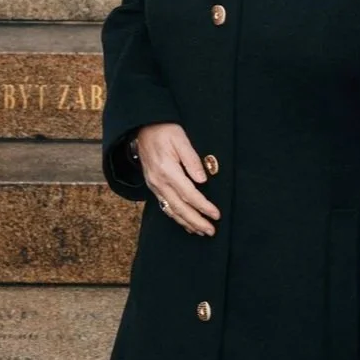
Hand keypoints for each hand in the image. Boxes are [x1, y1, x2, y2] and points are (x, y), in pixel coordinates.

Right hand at [134, 122, 218, 236]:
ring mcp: (154, 186)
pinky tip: (186, 223)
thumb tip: (203, 180)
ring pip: (171, 210)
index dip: (203, 206)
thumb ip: (192, 160)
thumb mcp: (181, 139)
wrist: (143, 128)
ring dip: (187, 223)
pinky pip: (165, 206)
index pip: (189, 194)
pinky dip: (176, 218)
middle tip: (211, 231)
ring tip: (201, 231)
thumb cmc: (165, 131)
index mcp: (167, 170)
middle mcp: (159, 182)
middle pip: (180, 208)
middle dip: (196, 221)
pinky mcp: (153, 186)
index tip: (216, 214)